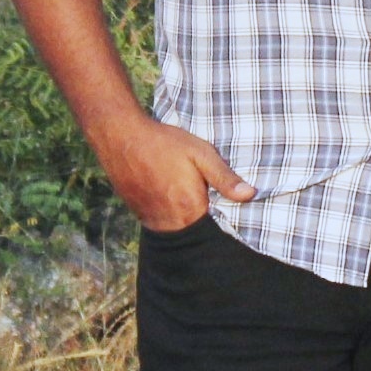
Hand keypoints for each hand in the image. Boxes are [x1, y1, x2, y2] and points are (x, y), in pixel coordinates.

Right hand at [98, 114, 255, 231]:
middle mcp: (170, 222)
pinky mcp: (140, 216)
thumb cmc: (164, 143)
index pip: (217, 228)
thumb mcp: (200, 154)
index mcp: (190, 208)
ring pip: (179, 231)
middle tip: (207, 199)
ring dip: (187, 221)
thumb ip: (225, 178)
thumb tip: (250, 195)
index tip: (232, 209)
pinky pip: (162, 225)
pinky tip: (172, 197)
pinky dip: (171, 217)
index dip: (226, 219)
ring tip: (188, 198)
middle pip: (197, 233)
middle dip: (206, 221)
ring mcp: (152, 221)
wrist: (120, 137)